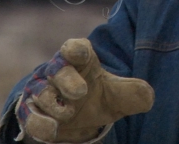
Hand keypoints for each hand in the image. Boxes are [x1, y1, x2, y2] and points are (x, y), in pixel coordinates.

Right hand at [17, 38, 153, 142]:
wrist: (78, 120)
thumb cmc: (98, 97)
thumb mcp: (118, 95)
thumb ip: (134, 93)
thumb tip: (148, 97)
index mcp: (80, 59)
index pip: (75, 47)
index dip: (76, 49)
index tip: (81, 54)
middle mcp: (58, 71)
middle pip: (58, 68)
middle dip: (67, 79)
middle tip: (81, 92)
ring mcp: (43, 91)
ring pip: (42, 92)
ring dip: (55, 104)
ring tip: (69, 114)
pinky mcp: (31, 112)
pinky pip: (30, 116)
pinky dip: (40, 123)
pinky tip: (52, 130)